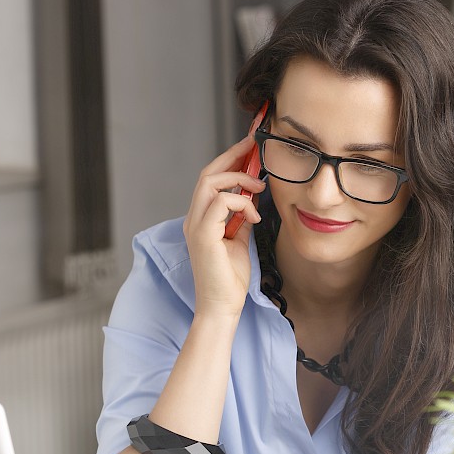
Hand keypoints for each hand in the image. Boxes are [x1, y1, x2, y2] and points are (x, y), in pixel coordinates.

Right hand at [183, 135, 266, 318]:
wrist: (222, 307)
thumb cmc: (229, 279)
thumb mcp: (239, 240)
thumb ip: (241, 218)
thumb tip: (252, 199)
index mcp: (200, 219)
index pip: (211, 179)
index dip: (229, 160)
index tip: (250, 148)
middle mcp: (193, 218)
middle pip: (208, 173)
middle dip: (233, 156)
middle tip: (255, 146)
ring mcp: (195, 226)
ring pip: (210, 182)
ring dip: (239, 179)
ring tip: (260, 188)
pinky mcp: (203, 235)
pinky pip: (221, 202)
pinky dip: (242, 203)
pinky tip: (254, 217)